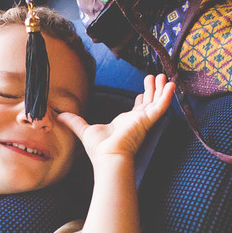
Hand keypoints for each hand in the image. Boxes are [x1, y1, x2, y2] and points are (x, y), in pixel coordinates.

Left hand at [58, 74, 174, 162]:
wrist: (108, 156)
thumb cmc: (99, 149)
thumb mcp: (85, 129)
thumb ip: (74, 121)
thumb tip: (60, 116)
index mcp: (125, 123)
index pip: (137, 108)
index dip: (142, 98)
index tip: (144, 89)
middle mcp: (136, 121)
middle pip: (149, 102)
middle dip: (153, 89)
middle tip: (156, 77)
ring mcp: (144, 120)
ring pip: (157, 101)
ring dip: (161, 89)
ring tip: (164, 76)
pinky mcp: (148, 120)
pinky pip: (161, 106)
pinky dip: (167, 96)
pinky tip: (171, 85)